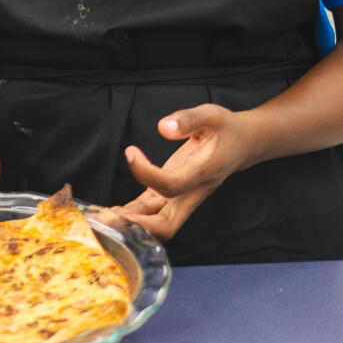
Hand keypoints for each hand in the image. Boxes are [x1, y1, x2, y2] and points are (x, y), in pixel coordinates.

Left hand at [115, 104, 254, 240]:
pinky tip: (110, 211)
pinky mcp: (172, 194)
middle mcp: (193, 192)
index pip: (172, 185)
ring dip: (131, 223)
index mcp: (204, 173)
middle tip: (107, 218)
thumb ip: (188, 120)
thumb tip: (163, 127)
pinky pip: (151, 211)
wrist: (242, 144)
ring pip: (158, 223)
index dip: (147, 173)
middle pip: (168, 224)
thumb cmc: (226, 129)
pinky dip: (132, 214)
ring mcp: (183, 197)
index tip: (131, 151)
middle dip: (138, 226)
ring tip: (99, 216)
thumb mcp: (212, 115)